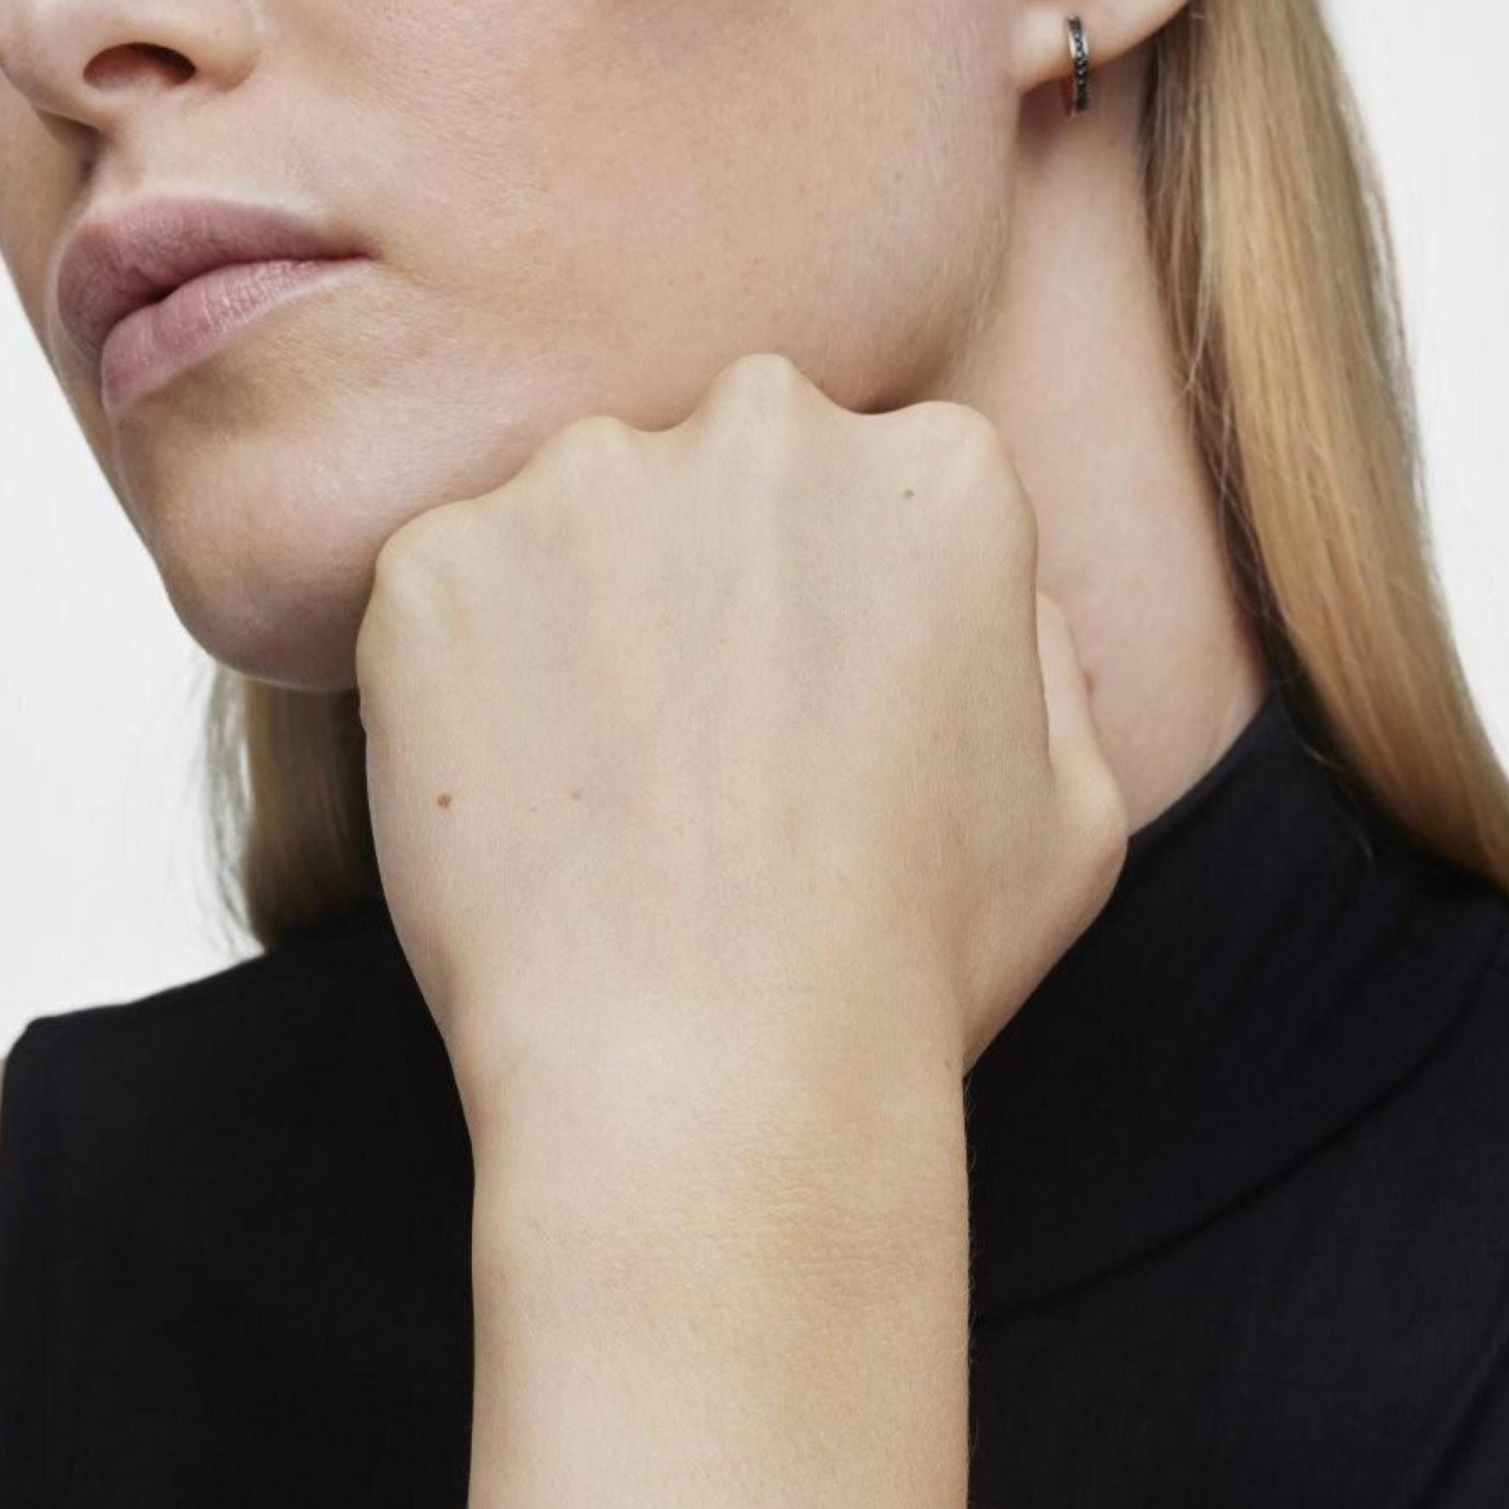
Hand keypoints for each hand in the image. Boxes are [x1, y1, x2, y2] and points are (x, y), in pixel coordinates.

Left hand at [353, 351, 1125, 1131]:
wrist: (710, 1078)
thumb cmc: (906, 970)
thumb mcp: (1073, 810)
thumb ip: (1037, 652)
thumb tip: (982, 595)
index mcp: (939, 468)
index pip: (862, 486)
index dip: (822, 614)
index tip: (797, 723)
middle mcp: (763, 430)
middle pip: (714, 475)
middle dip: (699, 583)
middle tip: (689, 756)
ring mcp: (582, 484)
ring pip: (569, 526)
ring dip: (573, 622)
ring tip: (597, 798)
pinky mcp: (435, 562)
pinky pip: (440, 598)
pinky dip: (456, 684)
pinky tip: (510, 805)